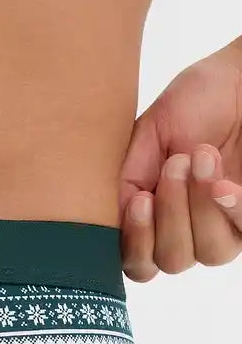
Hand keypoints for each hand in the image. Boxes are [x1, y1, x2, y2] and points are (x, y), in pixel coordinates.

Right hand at [120, 41, 241, 280]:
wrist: (238, 81)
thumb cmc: (195, 103)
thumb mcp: (145, 138)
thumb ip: (125, 183)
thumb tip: (114, 222)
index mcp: (150, 218)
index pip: (137, 262)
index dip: (136, 242)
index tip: (140, 199)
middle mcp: (184, 231)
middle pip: (171, 261)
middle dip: (171, 215)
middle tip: (176, 165)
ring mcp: (220, 228)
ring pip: (208, 253)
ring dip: (200, 206)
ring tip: (203, 158)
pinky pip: (241, 232)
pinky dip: (229, 208)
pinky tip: (223, 183)